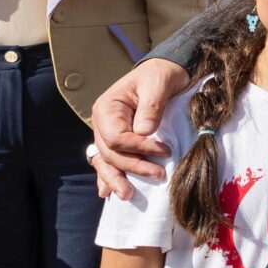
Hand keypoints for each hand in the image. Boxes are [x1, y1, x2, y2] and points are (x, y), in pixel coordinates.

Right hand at [89, 58, 191, 196]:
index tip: (164, 151)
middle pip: (110, 153)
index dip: (139, 148)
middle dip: (133, 167)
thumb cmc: (161, 75)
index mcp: (107, 108)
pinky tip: (106, 192)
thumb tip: (143, 133)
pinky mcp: (117, 139)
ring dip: (115, 179)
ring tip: (126, 195)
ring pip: (105, 161)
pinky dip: (107, 176)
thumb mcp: (158, 85)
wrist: (165, 71)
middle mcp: (102, 122)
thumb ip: (150, 108)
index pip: (117, 138)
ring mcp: (107, 132)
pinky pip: (108, 160)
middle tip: (158, 176)